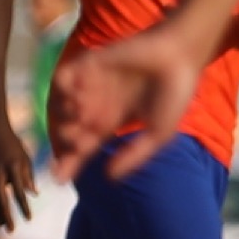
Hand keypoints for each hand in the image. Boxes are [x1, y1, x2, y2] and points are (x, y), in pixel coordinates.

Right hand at [0, 109, 38, 231]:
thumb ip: (28, 176)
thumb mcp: (24, 157)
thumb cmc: (12, 143)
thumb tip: (33, 194)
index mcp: (12, 166)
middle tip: (10, 231)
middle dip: (5, 216)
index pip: (19, 192)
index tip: (29, 220)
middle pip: (0, 199)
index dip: (23, 207)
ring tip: (1, 224)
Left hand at [49, 31, 202, 172]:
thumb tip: (109, 178)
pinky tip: (81, 95)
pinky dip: (65, 89)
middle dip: (70, 139)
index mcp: (112, 121)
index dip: (71, 162)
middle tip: (82, 140)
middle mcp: (96, 104)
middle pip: (69, 128)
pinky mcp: (88, 64)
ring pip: (62, 105)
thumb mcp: (158, 134)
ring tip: (86, 116)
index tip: (59, 180)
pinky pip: (63, 78)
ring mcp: (90, 84)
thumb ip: (134, 156)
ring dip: (67, 115)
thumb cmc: (174, 96)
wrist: (179, 59)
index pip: (85, 145)